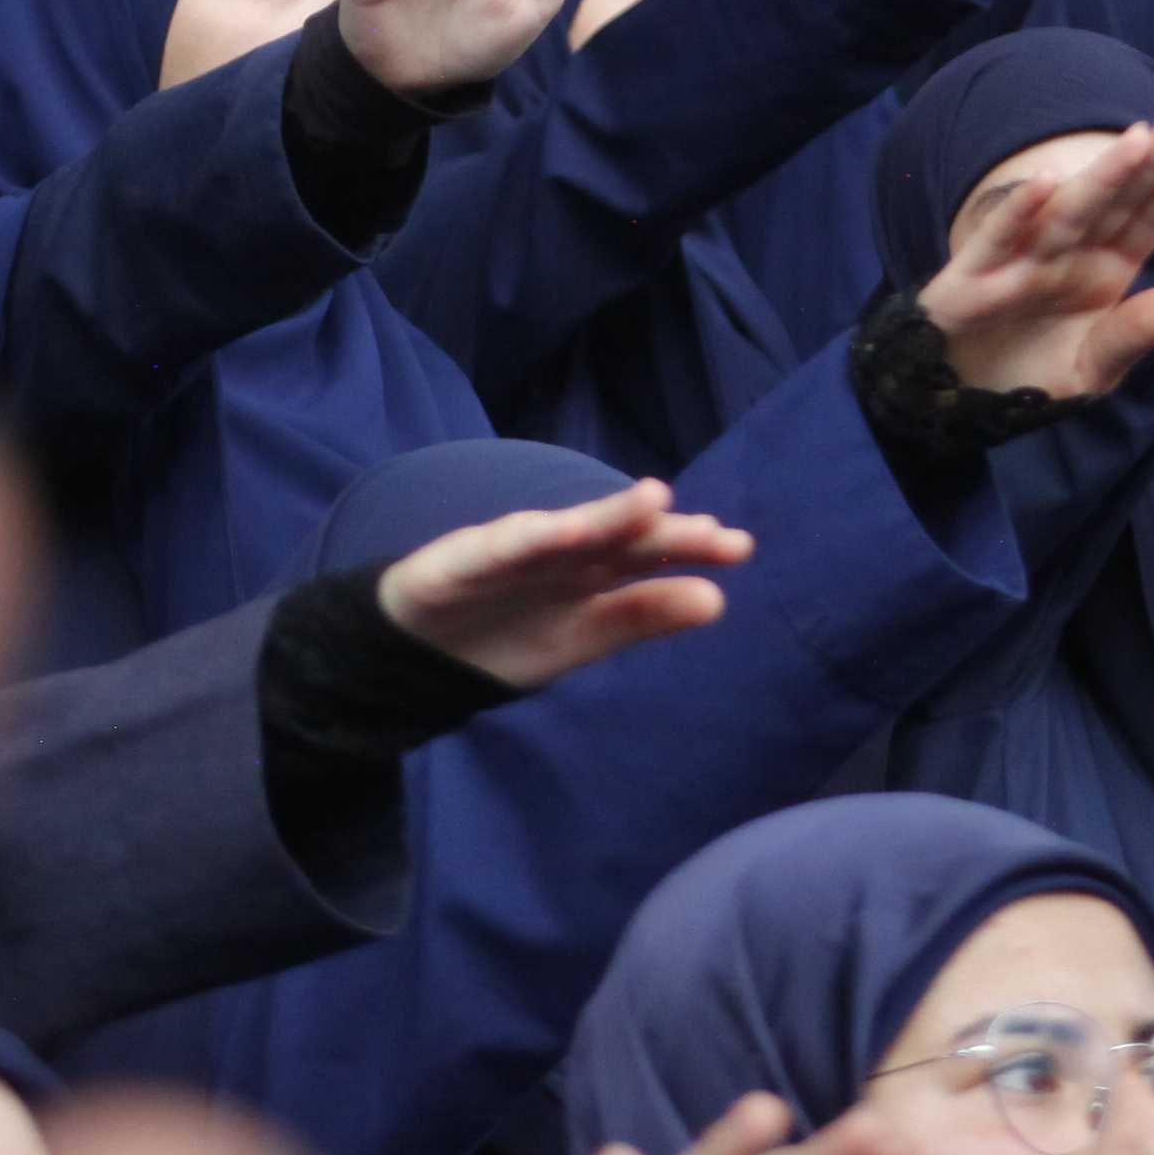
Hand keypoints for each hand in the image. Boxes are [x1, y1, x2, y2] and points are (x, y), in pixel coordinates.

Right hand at [377, 478, 746, 689]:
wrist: (416, 652)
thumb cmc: (508, 637)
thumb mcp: (581, 639)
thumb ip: (641, 617)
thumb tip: (719, 599)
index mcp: (590, 574)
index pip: (647, 557)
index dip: (688, 549)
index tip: (737, 546)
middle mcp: (559, 553)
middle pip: (617, 537)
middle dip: (662, 530)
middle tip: (715, 533)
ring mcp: (513, 550)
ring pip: (566, 531)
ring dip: (608, 516)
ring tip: (654, 502)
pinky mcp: (464, 558)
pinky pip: (500, 546)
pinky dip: (531, 537)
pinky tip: (564, 530)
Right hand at [916, 106, 1153, 402]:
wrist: (959, 398)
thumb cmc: (1032, 375)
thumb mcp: (1093, 369)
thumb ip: (1134, 334)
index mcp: (1106, 269)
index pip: (1149, 218)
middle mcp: (1070, 254)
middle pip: (1117, 202)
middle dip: (1150, 161)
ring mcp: (1024, 258)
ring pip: (1070, 211)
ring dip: (1102, 176)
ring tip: (1138, 140)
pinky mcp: (976, 275)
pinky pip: (1001, 238)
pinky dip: (1019, 211)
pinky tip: (1045, 183)